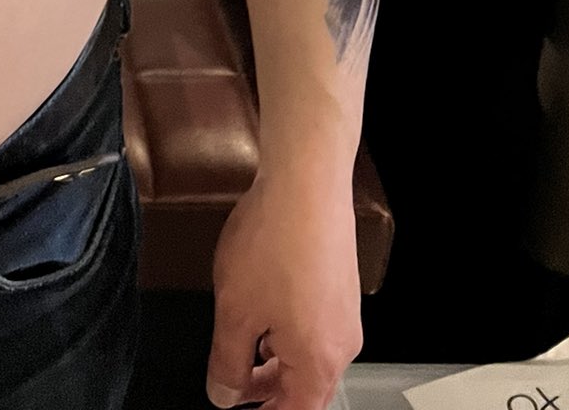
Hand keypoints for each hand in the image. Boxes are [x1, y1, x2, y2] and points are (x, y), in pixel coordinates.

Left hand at [206, 169, 361, 409]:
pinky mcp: (339, 283)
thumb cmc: (275, 243)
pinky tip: (262, 306)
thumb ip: (226, 361)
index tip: (238, 408)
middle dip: (268, 390)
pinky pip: (315, 323)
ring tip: (243, 345)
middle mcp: (341, 343)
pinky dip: (287, 329)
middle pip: (306, 387)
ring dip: (275, 357)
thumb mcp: (234, 311)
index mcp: (318, 363)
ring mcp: (344, 311)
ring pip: (310, 353)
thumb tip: (224, 394)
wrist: (306, 183)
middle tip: (234, 385)